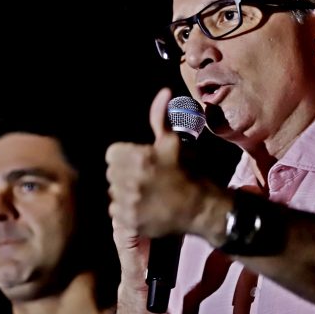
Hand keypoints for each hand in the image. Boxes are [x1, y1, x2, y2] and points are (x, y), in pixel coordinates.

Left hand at [106, 88, 204, 286]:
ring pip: (113, 192)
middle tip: (144, 177)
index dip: (125, 156)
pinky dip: (126, 210)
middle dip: (124, 173)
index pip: (112, 153)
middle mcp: (131, 179)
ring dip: (124, 191)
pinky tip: (143, 207)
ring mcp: (130, 202)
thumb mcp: (174, 142)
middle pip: (111, 172)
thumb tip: (163, 91)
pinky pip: (116, 211)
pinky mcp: (131, 221)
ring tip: (144, 192)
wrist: (202, 208)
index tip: (139, 161)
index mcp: (139, 157)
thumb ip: (160, 117)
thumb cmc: (188, 172)